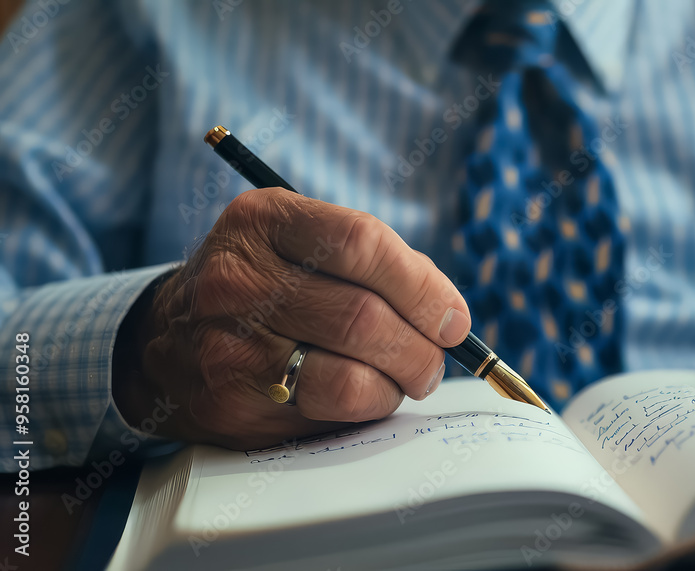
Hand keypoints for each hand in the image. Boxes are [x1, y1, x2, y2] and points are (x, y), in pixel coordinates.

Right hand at [113, 188, 470, 448]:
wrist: (166, 340)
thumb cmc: (263, 284)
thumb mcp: (297, 239)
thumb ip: (372, 261)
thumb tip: (448, 314)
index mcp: (263, 221)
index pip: (362, 242)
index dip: (424, 286)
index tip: (453, 317)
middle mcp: (238, 280)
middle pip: (364, 317)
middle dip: (421, 348)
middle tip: (435, 358)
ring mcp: (230, 346)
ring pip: (350, 378)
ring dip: (398, 385)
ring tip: (405, 378)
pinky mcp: (234, 405)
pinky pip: (328, 415)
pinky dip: (367, 409)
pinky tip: (365, 395)